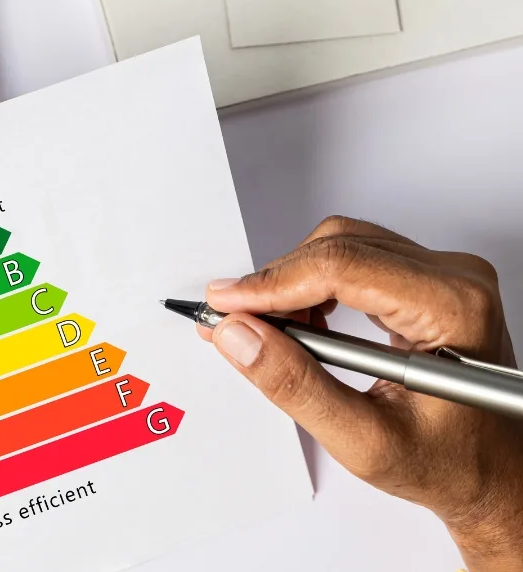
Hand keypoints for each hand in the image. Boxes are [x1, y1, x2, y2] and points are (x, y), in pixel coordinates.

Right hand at [201, 217, 522, 571]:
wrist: (496, 474)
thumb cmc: (453, 465)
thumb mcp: (366, 441)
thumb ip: (296, 386)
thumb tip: (239, 336)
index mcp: (453, 309)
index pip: (342, 269)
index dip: (272, 283)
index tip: (225, 303)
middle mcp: (455, 279)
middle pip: (338, 248)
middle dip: (276, 284)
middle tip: (233, 320)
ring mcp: (444, 275)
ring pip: (341, 246)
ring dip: (293, 284)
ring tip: (270, 331)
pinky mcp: (427, 279)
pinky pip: (355, 258)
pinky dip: (314, 286)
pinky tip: (302, 323)